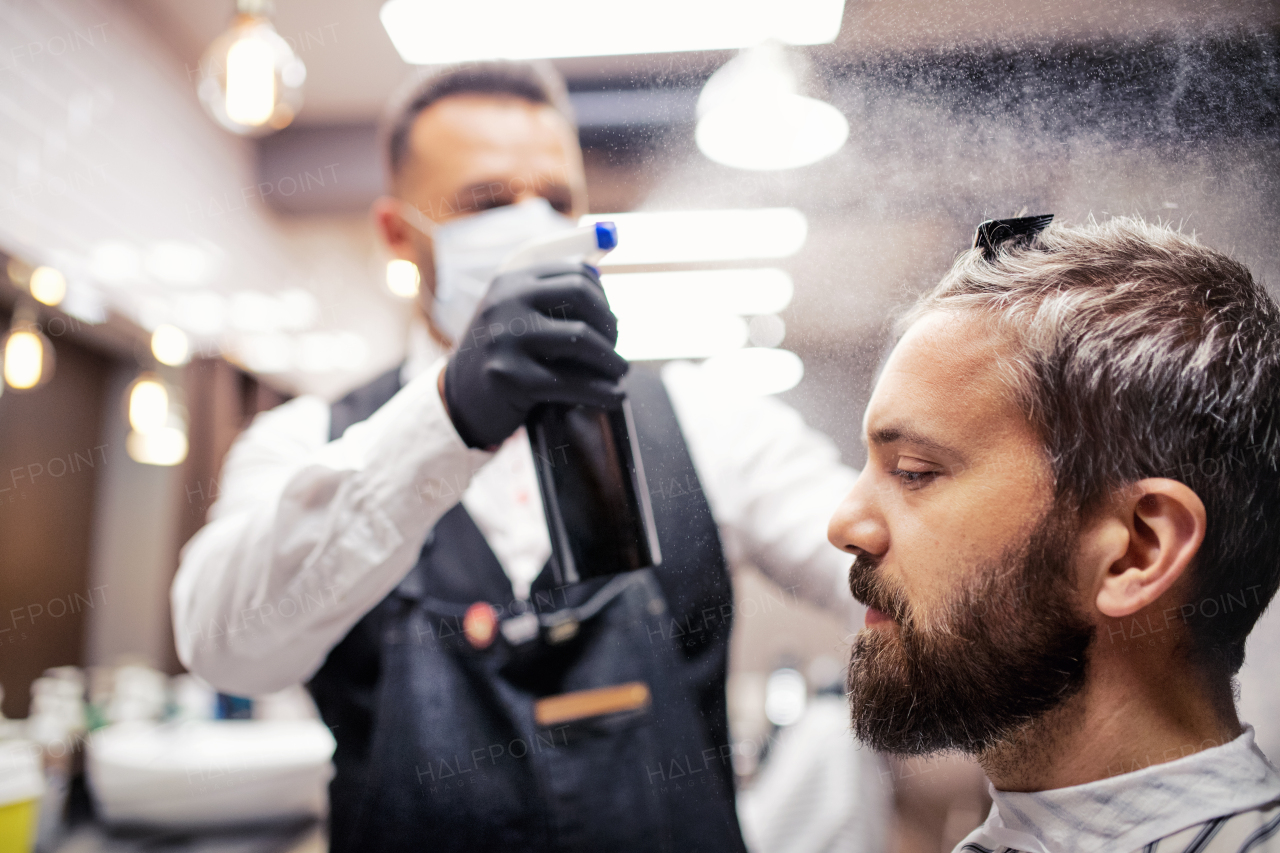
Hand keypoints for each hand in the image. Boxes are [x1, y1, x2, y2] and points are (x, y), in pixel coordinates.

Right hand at [442, 262, 628, 448]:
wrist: (459, 399)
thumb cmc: (502, 356)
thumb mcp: (515, 317)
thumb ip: (551, 298)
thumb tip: (602, 274)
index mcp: (512, 281)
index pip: (575, 273)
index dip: (603, 298)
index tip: (610, 322)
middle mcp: (506, 302)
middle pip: (580, 296)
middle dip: (609, 324)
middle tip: (616, 347)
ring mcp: (505, 338)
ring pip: (581, 338)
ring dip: (611, 359)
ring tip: (620, 372)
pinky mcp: (510, 377)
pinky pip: (571, 382)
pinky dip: (602, 392)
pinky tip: (614, 397)